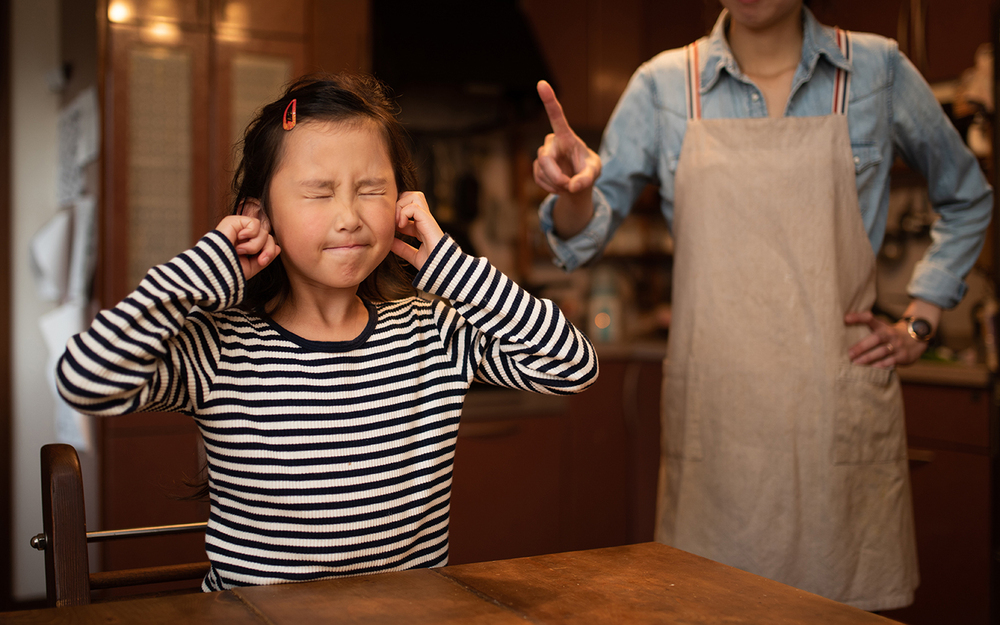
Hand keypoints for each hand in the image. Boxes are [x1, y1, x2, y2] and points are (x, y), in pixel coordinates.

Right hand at [215, 212, 279, 280]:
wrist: (216, 271)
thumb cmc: (230, 272)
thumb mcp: (252, 267)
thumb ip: (265, 257)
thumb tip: (278, 247)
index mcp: (246, 246)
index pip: (267, 243)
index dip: (269, 252)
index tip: (261, 262)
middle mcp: (243, 236)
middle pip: (268, 237)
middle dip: (267, 249)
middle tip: (259, 260)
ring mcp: (238, 228)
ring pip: (263, 231)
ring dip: (255, 245)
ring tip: (240, 251)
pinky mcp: (233, 221)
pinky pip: (255, 223)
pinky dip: (250, 234)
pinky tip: (239, 239)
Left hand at [392, 191, 443, 270]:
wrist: (444, 271)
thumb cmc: (433, 266)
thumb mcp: (413, 256)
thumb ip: (402, 248)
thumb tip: (389, 243)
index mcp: (422, 227)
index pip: (408, 208)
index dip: (396, 213)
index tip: (391, 227)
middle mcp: (425, 221)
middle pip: (411, 196)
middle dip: (398, 203)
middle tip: (393, 221)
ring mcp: (428, 220)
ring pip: (414, 196)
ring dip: (401, 206)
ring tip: (397, 222)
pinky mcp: (429, 221)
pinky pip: (414, 207)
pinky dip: (403, 213)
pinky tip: (401, 225)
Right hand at [532, 80, 601, 195]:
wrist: (578, 182)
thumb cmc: (588, 170)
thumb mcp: (594, 173)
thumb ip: (586, 179)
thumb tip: (573, 187)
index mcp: (567, 136)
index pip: (557, 116)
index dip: (549, 100)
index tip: (542, 83)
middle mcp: (552, 141)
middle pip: (545, 157)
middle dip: (555, 176)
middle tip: (568, 186)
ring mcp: (543, 154)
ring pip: (541, 170)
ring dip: (556, 183)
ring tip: (568, 186)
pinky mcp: (537, 166)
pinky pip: (538, 178)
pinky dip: (550, 188)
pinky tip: (559, 187)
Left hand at [845, 311, 927, 367]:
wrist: (916, 339)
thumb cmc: (889, 334)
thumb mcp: (880, 327)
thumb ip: (865, 324)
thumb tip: (844, 321)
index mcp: (882, 326)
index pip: (870, 319)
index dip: (858, 317)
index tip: (845, 319)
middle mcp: (891, 334)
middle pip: (876, 338)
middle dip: (862, 347)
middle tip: (849, 354)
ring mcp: (898, 345)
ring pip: (883, 351)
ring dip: (868, 358)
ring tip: (855, 364)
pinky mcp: (903, 356)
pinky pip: (891, 362)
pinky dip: (880, 366)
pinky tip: (869, 369)